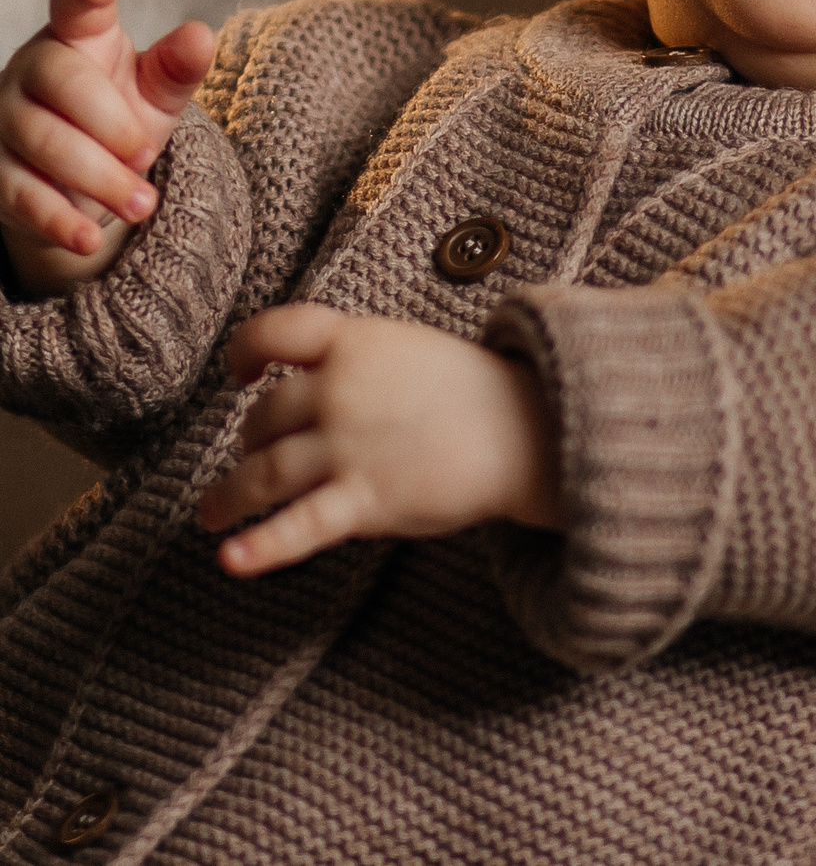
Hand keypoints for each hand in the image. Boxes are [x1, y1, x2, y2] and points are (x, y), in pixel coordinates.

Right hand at [0, 0, 215, 288]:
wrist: (80, 181)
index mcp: (78, 35)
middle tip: (148, 155)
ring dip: (99, 178)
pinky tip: (90, 238)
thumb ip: (177, 67)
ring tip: (144, 205)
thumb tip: (201, 37)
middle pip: (63, 81)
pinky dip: (60, 219)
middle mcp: (34, 68)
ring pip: (44, 141)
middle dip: (111, 123)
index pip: (74, 2)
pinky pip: (22, 194)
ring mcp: (7, 118)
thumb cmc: (118, 116)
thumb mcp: (154, 92)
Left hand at [197, 306, 562, 576]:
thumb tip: (305, 386)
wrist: (527, 429)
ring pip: (265, 472)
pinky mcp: (366, 499)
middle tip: (256, 455)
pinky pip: (299, 526)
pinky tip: (230, 560)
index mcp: (354, 342)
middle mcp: (342, 390)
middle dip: (253, 438)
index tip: (240, 373)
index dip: (245, 349)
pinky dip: (260, 547)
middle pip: (266, 415)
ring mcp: (350, 446)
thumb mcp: (405, 348)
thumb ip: (353, 360)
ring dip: (231, 495)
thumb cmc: (470, 389)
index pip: (276, 331)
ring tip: (212, 513)